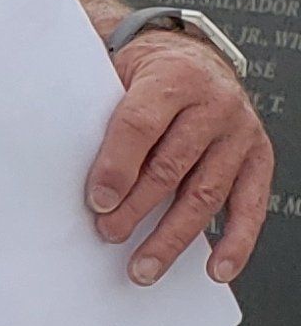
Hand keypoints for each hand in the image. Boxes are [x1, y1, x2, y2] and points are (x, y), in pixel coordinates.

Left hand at [88, 31, 271, 285]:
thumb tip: (67, 162)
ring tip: (144, 266)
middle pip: (171, 165)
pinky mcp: (258, 157)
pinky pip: (250, 204)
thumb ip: (99, 112)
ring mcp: (239, 133)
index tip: (97, 200)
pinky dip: (236, 241)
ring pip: (205, 193)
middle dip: (137, 208)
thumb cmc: (149, 73)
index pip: (141, 124)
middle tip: (109, 234)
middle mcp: (214, 104)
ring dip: (173, 236)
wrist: (192, 58)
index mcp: (174, 77)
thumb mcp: (118, 75)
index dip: (117, 166)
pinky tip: (217, 267)